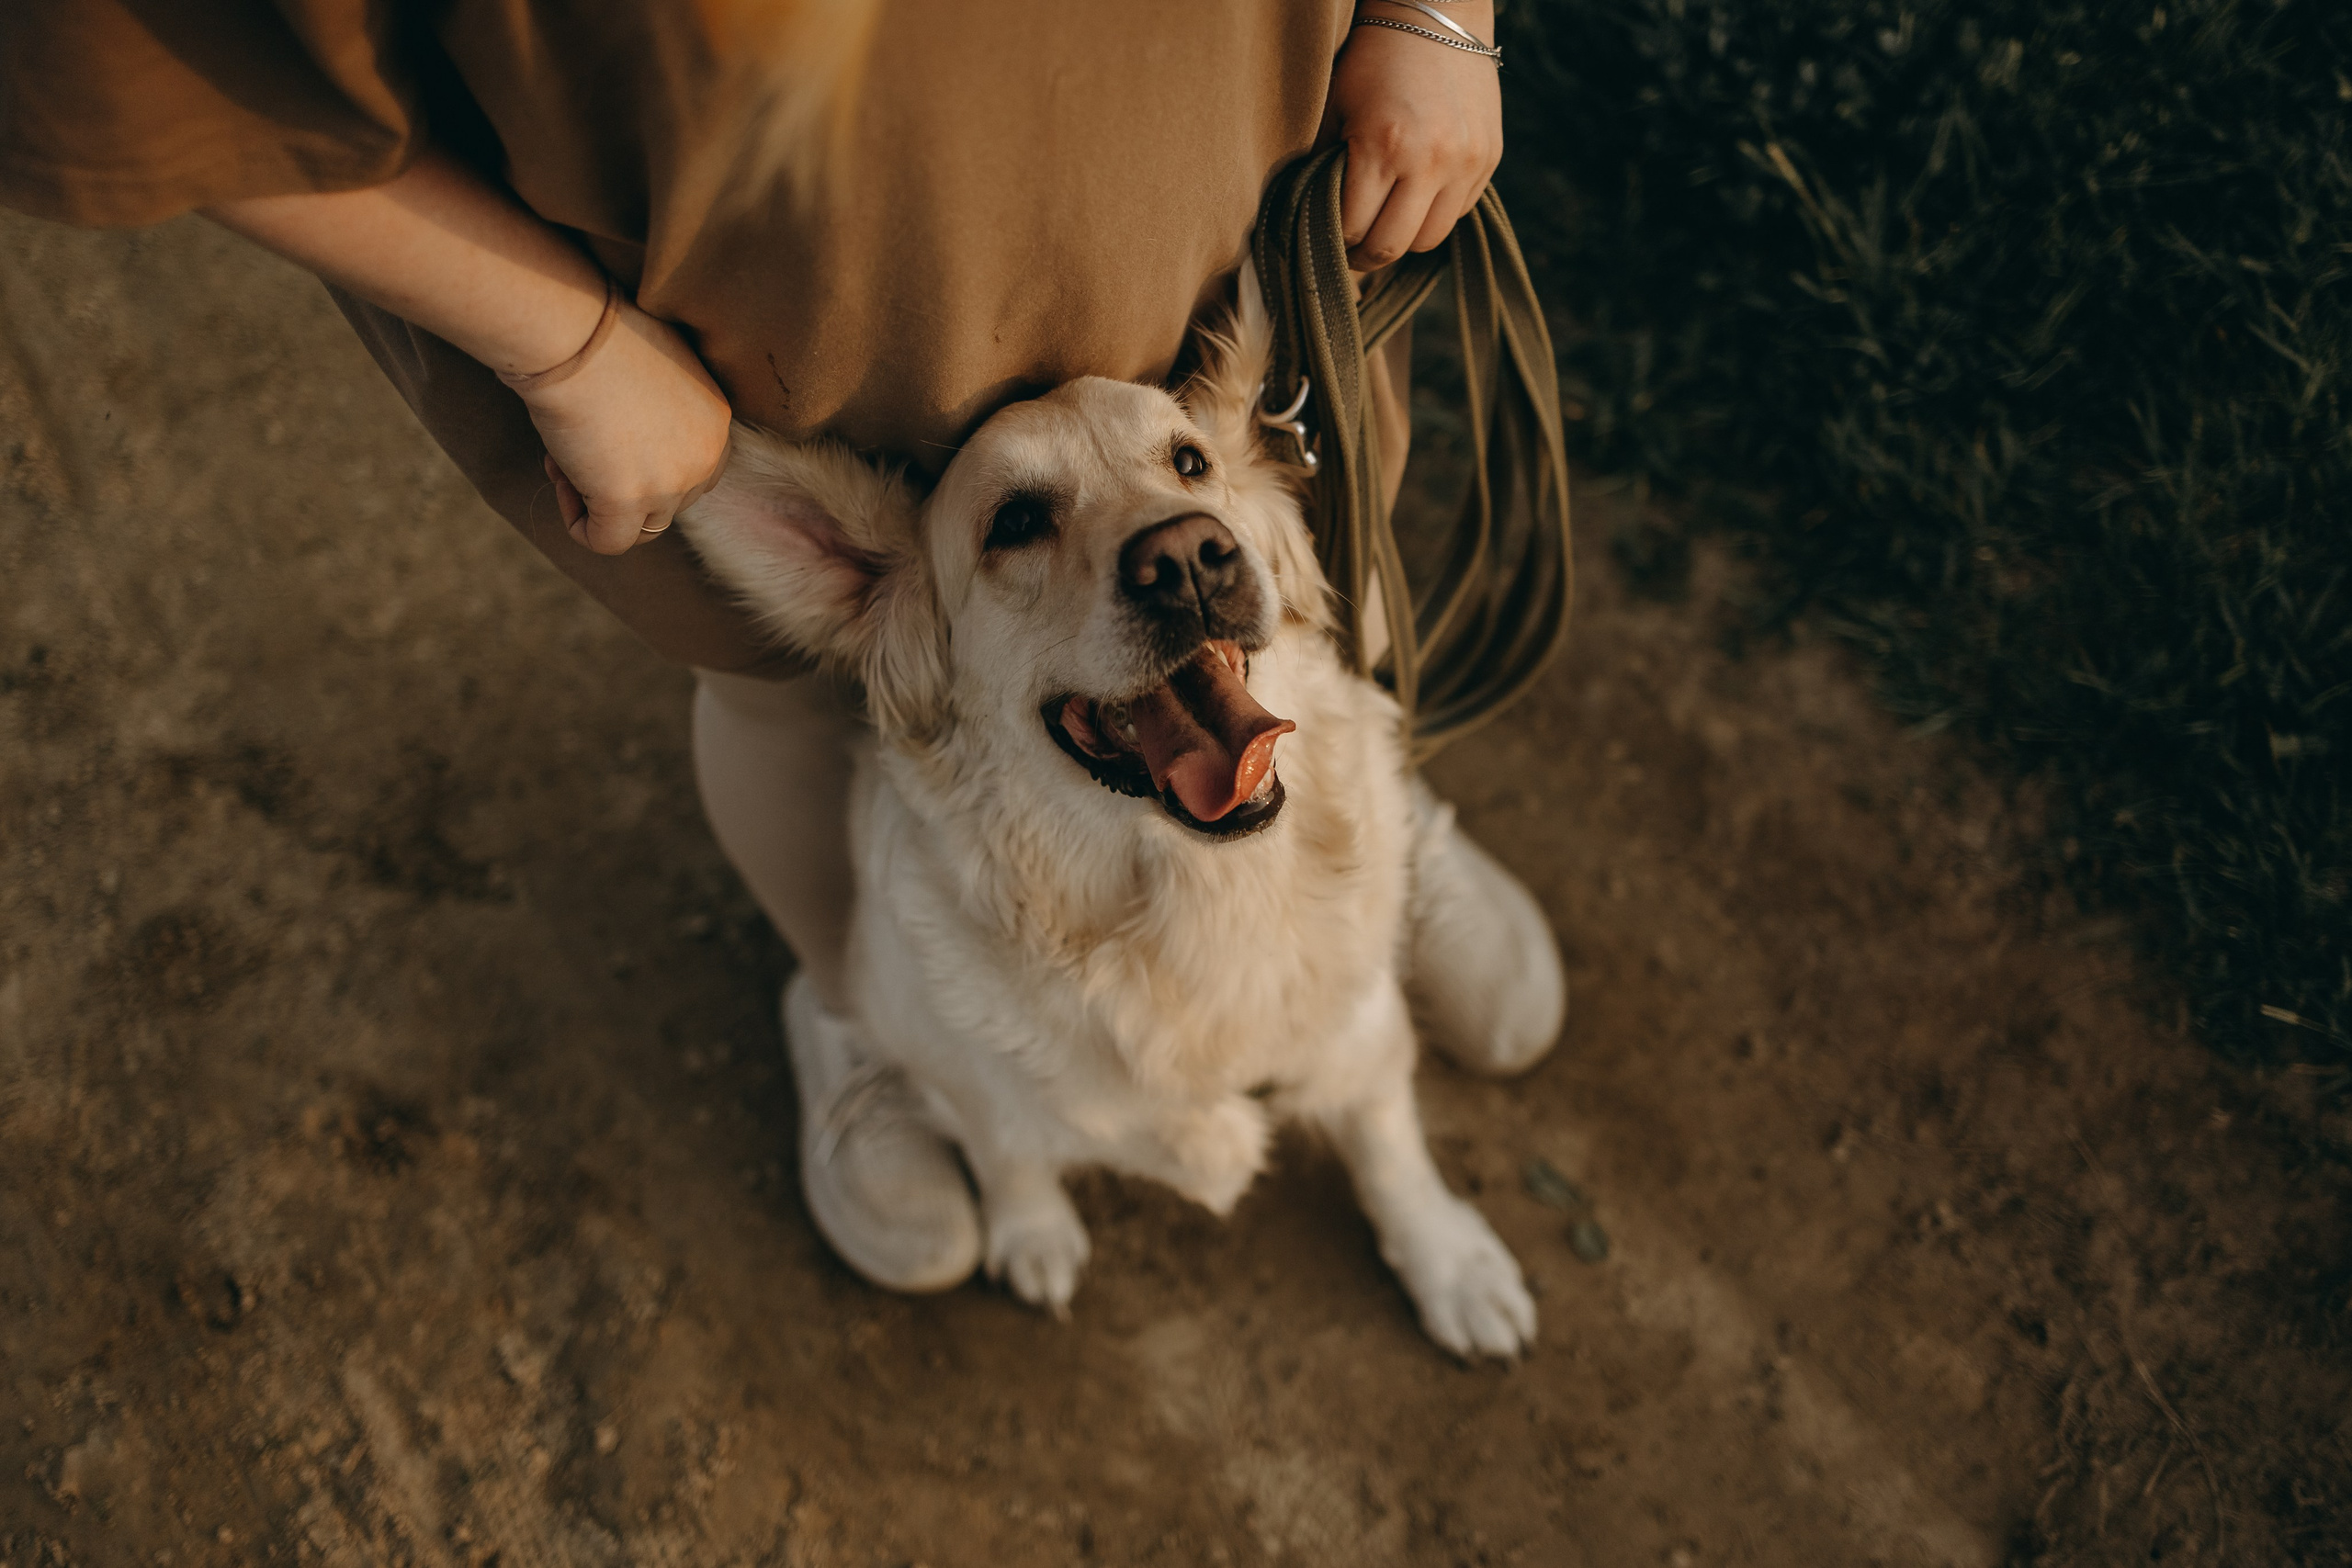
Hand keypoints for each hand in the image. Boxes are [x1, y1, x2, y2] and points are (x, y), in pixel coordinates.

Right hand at [512, 301, 733, 554]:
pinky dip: (582, 526)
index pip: (696, 472)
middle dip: (625, 484)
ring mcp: (672, 482)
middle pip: (671, 502)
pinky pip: (609, 542)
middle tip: (582, 447)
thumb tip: (634, 446)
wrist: (572, 330)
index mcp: (718, 422)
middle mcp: (706, 456)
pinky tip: (561, 484)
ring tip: (565, 457)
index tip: (610, 436)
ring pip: (642, 526)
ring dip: (600, 501)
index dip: (651, 465)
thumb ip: (663, 415)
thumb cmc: (601, 335)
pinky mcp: (627, 501)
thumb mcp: (656, 374)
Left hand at [1323, 3, 1504, 272]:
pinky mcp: (1489, 159)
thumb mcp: (1336, 108)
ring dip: (1404, 238)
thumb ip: (1325, 166)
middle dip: (1366, 256)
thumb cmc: (1374, 59)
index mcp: (1383, 146)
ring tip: (1387, 225)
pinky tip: (1417, 195)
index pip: (1353, 228)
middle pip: (1392, 246)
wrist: (1437, 17)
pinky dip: (1435, 214)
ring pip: (1430, 239)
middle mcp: (1430, 160)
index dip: (1335, 240)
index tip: (1328, 239)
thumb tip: (1313, 219)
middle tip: (1353, 251)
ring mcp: (1465, 162)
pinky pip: (1458, 212)